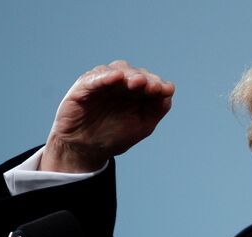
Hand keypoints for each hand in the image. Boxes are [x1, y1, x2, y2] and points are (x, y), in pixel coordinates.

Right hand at [40, 60, 174, 172]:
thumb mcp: (142, 125)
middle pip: (135, 72)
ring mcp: (102, 83)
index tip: (166, 90)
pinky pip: (94, 78)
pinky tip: (115, 77)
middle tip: (153, 86)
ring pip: (117, 69)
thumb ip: (157, 109)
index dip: (158, 83)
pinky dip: (104, 77)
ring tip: (138, 82)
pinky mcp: (83, 87)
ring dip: (129, 74)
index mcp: (136, 92)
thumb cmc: (115, 136)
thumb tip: (168, 91)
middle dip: (145, 78)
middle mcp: (120, 84)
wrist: (87, 151)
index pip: (150, 80)